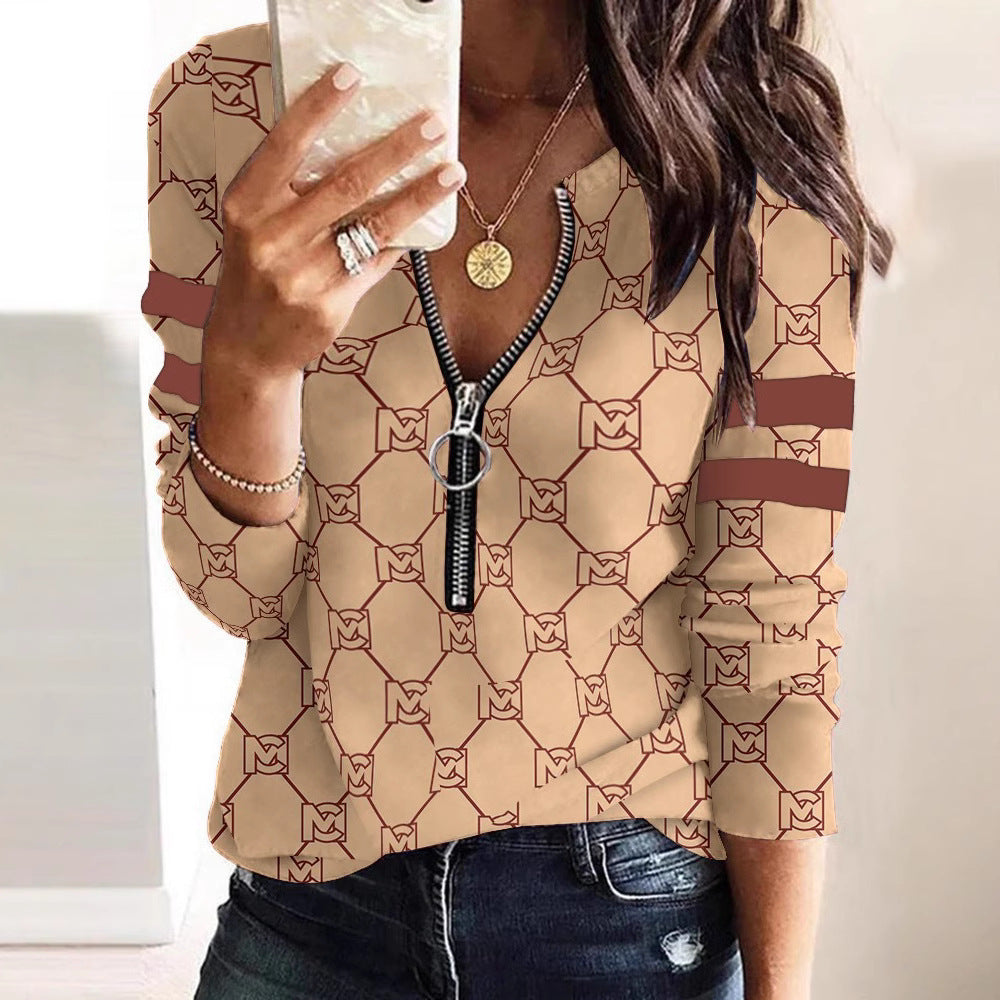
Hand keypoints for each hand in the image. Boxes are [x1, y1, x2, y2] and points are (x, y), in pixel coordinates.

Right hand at [204, 59, 466, 379]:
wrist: (247, 346)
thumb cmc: (256, 272)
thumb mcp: (255, 224)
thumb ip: (291, 191)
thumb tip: (360, 147)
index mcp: (247, 205)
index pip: (284, 145)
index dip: (319, 108)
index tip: (353, 76)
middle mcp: (270, 237)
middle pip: (346, 182)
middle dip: (396, 149)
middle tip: (433, 124)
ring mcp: (302, 275)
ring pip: (373, 225)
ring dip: (418, 195)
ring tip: (452, 172)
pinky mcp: (329, 306)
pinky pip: (376, 263)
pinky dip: (400, 242)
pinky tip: (427, 224)